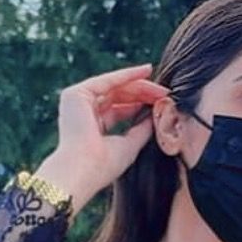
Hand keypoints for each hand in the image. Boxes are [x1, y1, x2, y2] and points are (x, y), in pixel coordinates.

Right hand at [43, 61, 168, 207]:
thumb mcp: (129, 146)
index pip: (118, 110)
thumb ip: (141, 131)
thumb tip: (156, 117)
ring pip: (115, 86)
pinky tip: (145, 72)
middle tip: (165, 93)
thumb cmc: (104, 166)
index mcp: (91, 129)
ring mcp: (77, 102)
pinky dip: (127, 75)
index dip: (139, 105)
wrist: (84, 169)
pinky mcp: (76, 94)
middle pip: (118, 96)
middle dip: (143, 93)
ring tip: (161, 89)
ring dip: (140, 85)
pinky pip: (108, 80)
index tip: (161, 103)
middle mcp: (82, 113)